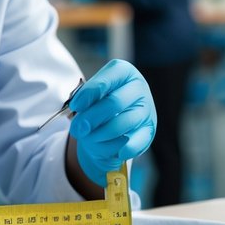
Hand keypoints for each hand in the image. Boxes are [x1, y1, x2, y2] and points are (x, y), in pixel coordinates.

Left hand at [68, 59, 156, 184]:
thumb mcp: (92, 96)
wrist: (117, 119)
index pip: (107, 79)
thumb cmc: (101, 102)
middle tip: (77, 128)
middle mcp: (138, 88)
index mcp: (124, 72)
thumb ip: (85, 103)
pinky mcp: (149, 130)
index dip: (89, 93)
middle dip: (92, 118)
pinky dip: (122, 149)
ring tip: (88, 139)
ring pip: (122, 124)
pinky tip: (116, 152)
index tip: (75, 106)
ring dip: (101, 135)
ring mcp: (146, 109)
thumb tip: (80, 123)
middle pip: (114, 103)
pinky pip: (134, 142)